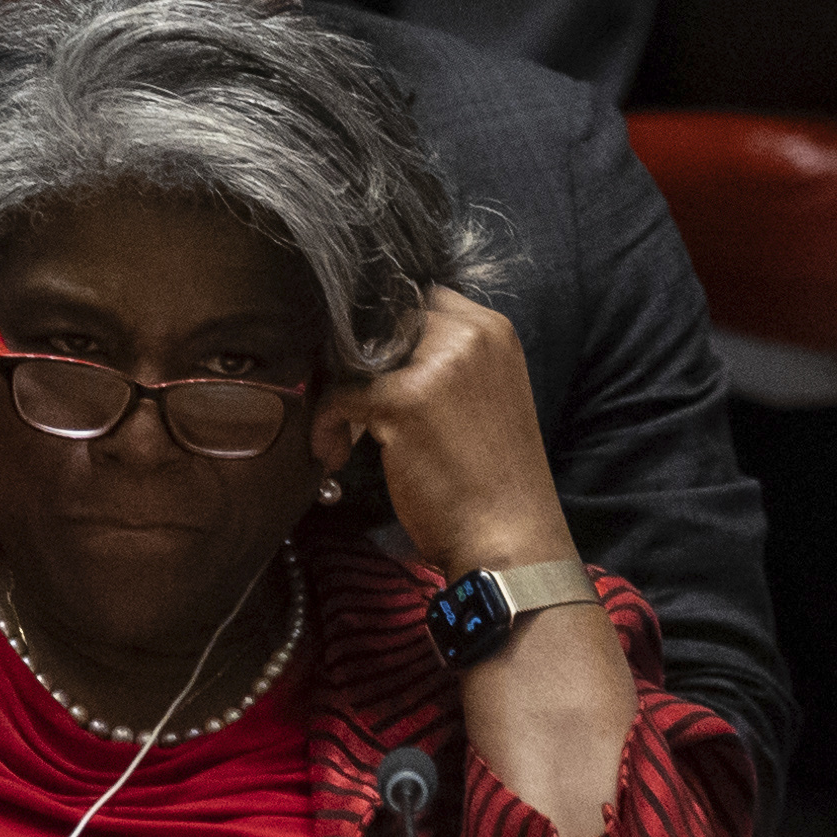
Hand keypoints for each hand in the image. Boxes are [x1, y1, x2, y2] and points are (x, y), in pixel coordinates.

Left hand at [313, 289, 576, 580]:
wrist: (510, 538)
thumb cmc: (494, 480)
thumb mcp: (486, 397)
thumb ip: (446, 362)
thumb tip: (379, 347)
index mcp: (493, 329)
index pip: (418, 298)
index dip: (381, 330)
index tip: (363, 367)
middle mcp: (469, 334)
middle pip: (380, 318)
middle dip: (351, 356)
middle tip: (343, 399)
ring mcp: (437, 364)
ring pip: (352, 353)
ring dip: (336, 391)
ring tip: (340, 432)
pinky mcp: (403, 401)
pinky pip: (338, 396)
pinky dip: (325, 426)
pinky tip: (336, 457)